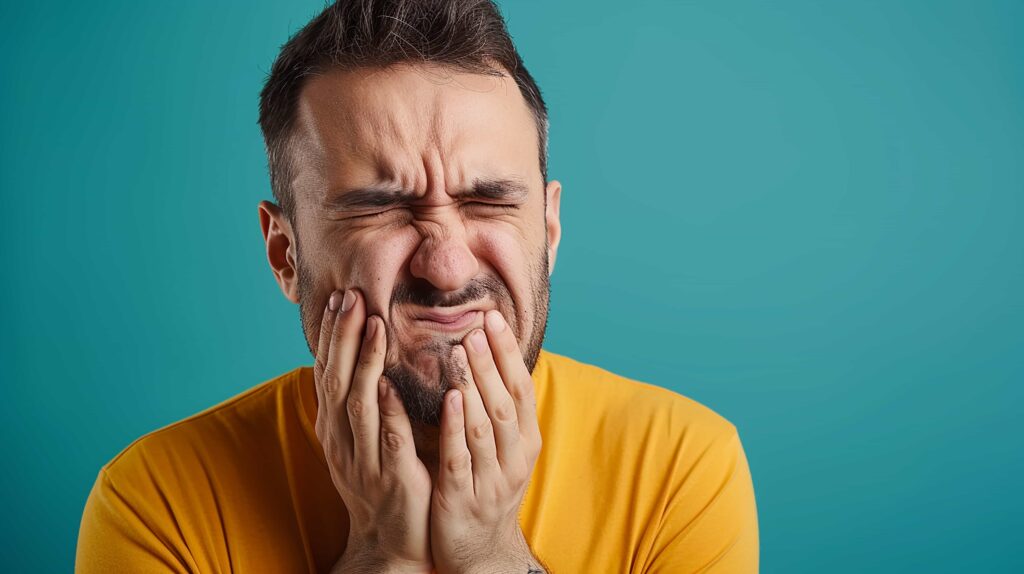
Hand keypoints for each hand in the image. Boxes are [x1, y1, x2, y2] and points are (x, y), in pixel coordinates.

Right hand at [314, 289, 433, 573]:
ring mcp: (362, 459)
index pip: (328, 370)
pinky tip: (391, 387)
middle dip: (344, 336)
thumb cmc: (383, 479)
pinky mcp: (389, 478)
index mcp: (335, 425)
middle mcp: (341, 438)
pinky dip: (387, 412)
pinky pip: (387, 441)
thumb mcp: (363, 436)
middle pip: (337, 378)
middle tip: (352, 296)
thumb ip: (362, 398)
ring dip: (366, 362)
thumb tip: (362, 352)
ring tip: (376, 326)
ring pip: (358, 404)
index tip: (341, 296)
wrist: (390, 540)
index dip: (333, 334)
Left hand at [430, 310, 546, 573]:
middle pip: (505, 402)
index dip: (508, 353)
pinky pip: (461, 456)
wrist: (481, 552)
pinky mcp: (463, 498)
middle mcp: (515, 458)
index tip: (493, 317)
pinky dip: (456, 426)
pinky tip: (448, 398)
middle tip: (474, 324)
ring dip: (473, 385)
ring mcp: (491, 479)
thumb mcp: (503, 449)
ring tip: (457, 350)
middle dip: (490, 361)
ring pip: (485, 425)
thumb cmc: (487, 488)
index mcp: (526, 441)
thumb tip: (492, 355)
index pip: (521, 388)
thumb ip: (498, 409)